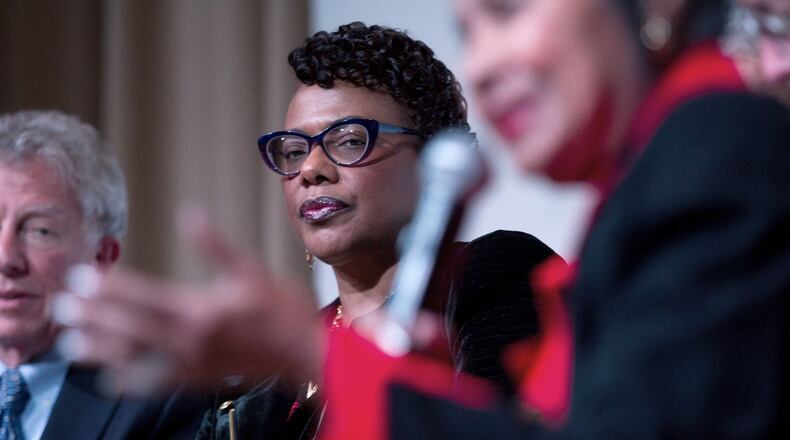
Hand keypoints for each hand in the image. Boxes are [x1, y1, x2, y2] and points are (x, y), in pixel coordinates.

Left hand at [54, 206, 323, 394]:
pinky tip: (111, 380)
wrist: (304, 353)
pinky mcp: (198, 380)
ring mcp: (192, 363)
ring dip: (100, 350)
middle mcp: (189, 338)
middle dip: (93, 316)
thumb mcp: (252, 269)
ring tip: (70, 343)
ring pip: (135, 358)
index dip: (109, 288)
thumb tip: (190, 213)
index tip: (81, 278)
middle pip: (130, 327)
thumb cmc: (283, 310)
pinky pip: (157, 383)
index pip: (143, 296)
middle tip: (62, 306)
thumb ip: (215, 244)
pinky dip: (130, 382)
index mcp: (201, 308)